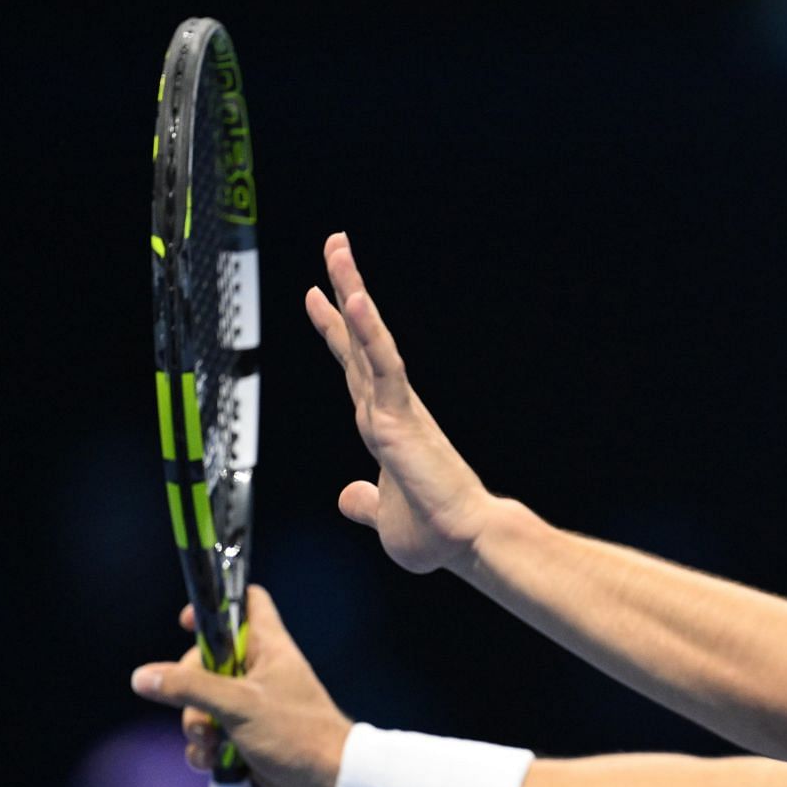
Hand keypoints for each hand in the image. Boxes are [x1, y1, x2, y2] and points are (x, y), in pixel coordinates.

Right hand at [130, 586, 351, 786]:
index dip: (216, 605)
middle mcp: (260, 671)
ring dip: (196, 725)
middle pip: (206, 660)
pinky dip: (205, 747)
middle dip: (190, 689)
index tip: (186, 623)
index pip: (246, 603)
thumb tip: (142, 676)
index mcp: (269, 647)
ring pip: (203, 702)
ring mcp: (253, 705)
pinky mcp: (247, 736)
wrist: (329, 785)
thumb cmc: (295, 734)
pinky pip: (211, 733)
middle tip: (201, 714)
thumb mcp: (238, 705)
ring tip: (210, 743)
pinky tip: (210, 761)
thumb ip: (190, 688)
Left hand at [305, 232, 498, 575]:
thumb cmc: (436, 532)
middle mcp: (390, 408)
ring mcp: (396, 408)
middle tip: (335, 247)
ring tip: (338, 250)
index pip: (354, 369)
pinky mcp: (402, 417)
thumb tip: (348, 497)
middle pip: (358, 340)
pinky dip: (366, 332)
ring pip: (368, 340)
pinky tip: (352, 300)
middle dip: (343, 290)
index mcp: (385, 427)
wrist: (467, 539)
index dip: (337, 332)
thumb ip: (364, 504)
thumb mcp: (383, 519)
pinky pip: (381, 366)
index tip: (320, 297)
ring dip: (352, 291)